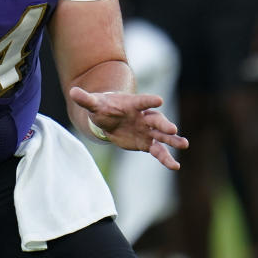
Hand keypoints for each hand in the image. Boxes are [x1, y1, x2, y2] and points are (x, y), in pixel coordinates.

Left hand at [69, 87, 187, 169]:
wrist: (109, 118)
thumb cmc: (102, 107)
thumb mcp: (93, 104)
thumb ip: (85, 99)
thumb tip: (72, 91)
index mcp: (132, 104)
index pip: (142, 101)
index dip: (149, 101)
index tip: (159, 100)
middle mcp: (143, 116)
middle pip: (156, 119)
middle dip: (164, 124)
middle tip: (173, 129)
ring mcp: (147, 130)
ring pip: (162, 135)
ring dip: (172, 140)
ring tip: (184, 144)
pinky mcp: (147, 143)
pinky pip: (158, 150)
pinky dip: (166, 158)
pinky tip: (175, 166)